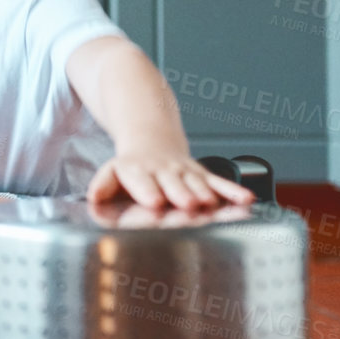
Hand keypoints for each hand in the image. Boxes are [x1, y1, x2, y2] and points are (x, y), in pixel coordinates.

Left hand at [87, 147, 255, 210]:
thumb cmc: (131, 164)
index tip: (154, 201)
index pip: (142, 180)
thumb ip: (103, 185)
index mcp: (138, 169)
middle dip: (181, 192)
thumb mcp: (112, 170)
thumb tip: (92, 198)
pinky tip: (246, 200)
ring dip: (207, 192)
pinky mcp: (202, 174)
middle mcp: (163, 170)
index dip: (148, 190)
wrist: (151, 136)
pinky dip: (233, 191)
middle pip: (173, 182)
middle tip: (189, 203)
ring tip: (212, 203)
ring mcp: (185, 172)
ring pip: (198, 181)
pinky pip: (220, 183)